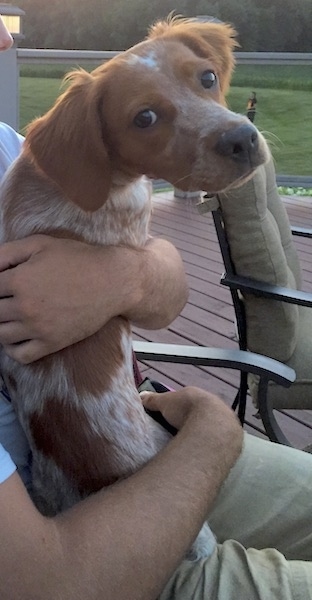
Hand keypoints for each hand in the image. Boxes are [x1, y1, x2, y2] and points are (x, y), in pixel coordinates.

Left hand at [0, 234, 186, 363]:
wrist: (113, 281)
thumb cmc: (78, 259)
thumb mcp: (40, 244)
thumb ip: (6, 253)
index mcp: (20, 280)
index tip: (3, 287)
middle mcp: (25, 307)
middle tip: (7, 300)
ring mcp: (38, 328)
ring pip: (1, 335)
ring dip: (1, 325)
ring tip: (9, 316)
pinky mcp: (52, 343)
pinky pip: (20, 355)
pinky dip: (11, 348)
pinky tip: (16, 335)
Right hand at [141, 386, 243, 470]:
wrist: (212, 426)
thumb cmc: (187, 409)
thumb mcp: (165, 402)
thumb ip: (153, 400)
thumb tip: (140, 396)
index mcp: (199, 396)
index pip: (188, 402)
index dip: (178, 410)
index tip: (170, 420)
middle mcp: (214, 406)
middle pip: (200, 415)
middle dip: (191, 424)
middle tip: (178, 436)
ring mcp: (225, 421)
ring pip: (211, 428)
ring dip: (203, 435)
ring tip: (189, 447)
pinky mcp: (231, 438)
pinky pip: (218, 440)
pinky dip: (210, 445)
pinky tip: (202, 453)